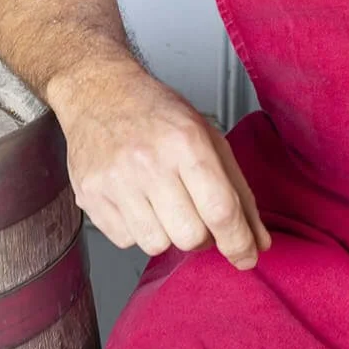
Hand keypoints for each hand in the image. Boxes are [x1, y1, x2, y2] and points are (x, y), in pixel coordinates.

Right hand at [51, 57, 271, 270]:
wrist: (100, 92)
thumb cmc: (157, 113)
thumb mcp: (208, 137)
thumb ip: (237, 191)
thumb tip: (258, 242)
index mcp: (185, 142)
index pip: (220, 209)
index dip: (239, 241)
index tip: (247, 256)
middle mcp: (148, 162)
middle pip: (190, 236)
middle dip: (201, 236)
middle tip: (196, 214)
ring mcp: (114, 181)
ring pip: (157, 245)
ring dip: (167, 233)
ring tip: (162, 202)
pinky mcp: (90, 196)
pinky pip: (125, 241)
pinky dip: (137, 229)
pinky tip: (136, 200)